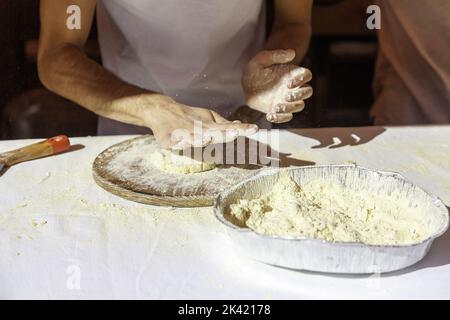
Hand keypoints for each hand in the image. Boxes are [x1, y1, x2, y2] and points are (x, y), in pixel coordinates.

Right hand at [141, 96, 257, 149]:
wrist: (162, 109)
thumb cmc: (189, 116)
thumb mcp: (208, 118)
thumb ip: (224, 124)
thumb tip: (241, 126)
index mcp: (209, 126)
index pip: (228, 129)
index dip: (241, 130)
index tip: (255, 129)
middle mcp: (198, 129)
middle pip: (213, 132)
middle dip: (224, 133)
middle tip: (236, 132)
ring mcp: (183, 133)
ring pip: (193, 137)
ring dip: (200, 138)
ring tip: (207, 138)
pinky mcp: (168, 139)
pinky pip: (173, 142)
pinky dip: (177, 142)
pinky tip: (180, 143)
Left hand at [242, 49, 312, 122]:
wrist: (247, 84)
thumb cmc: (256, 69)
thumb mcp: (262, 59)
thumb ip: (276, 55)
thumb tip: (291, 53)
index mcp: (292, 74)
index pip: (307, 75)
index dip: (302, 79)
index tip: (289, 83)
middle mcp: (293, 87)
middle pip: (307, 92)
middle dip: (299, 95)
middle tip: (286, 96)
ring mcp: (287, 100)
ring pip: (299, 106)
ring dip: (290, 108)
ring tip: (276, 107)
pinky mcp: (280, 110)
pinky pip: (286, 117)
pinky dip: (281, 118)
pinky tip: (270, 115)